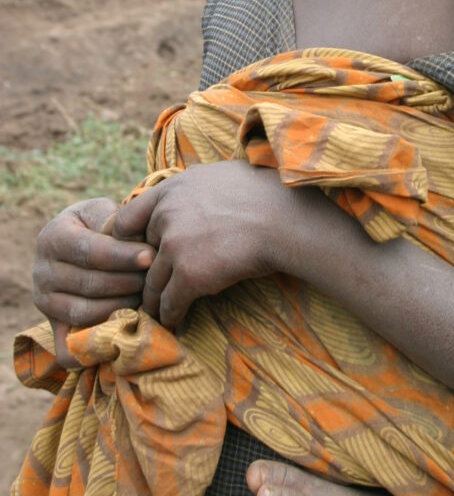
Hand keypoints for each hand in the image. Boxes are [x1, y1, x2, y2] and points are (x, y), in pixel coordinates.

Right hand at [33, 197, 154, 367]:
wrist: (79, 242)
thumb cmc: (98, 225)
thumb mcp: (102, 212)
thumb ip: (115, 221)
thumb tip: (136, 241)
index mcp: (52, 238)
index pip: (90, 251)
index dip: (123, 256)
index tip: (151, 257)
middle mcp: (41, 271)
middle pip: (89, 284)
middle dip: (128, 282)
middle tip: (155, 278)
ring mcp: (44, 302)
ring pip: (84, 313)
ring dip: (121, 306)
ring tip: (145, 297)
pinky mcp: (52, 326)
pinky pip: (69, 347)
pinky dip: (94, 348)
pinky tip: (121, 332)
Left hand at [112, 161, 279, 327]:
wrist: (284, 217)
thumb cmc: (262, 194)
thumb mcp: (218, 174)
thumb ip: (193, 186)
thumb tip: (191, 190)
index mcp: (171, 189)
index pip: (128, 219)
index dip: (130, 241)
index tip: (139, 256)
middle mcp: (166, 215)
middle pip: (139, 256)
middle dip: (144, 273)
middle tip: (149, 289)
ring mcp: (175, 245)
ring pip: (152, 284)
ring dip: (154, 301)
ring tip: (158, 312)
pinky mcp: (190, 274)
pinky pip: (170, 303)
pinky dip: (171, 315)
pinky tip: (176, 321)